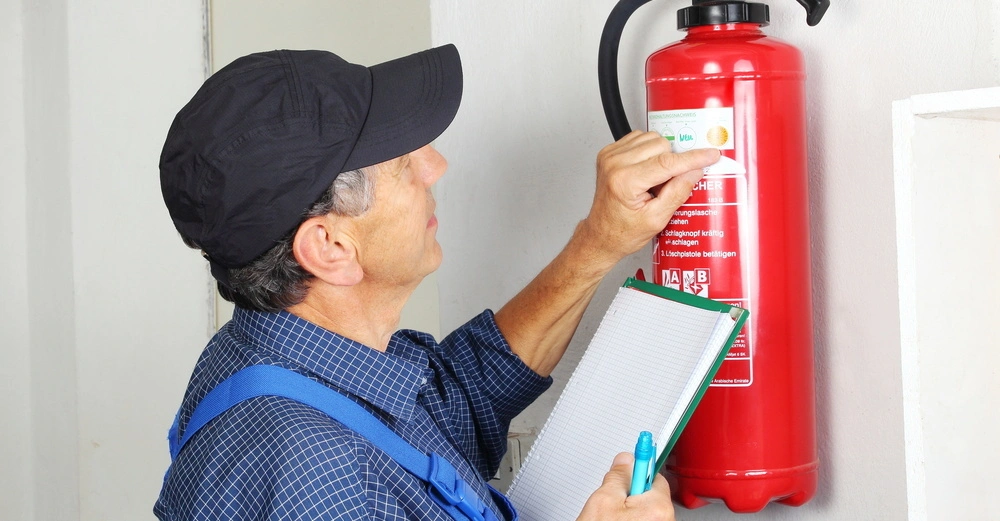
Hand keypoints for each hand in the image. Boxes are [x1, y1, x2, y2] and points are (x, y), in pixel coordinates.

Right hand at [576, 452, 675, 520]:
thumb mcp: (602, 500)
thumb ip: (617, 476)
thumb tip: (626, 459)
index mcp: (658, 508)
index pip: (653, 475)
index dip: (637, 469)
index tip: (642, 447)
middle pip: (650, 494)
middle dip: (631, 493)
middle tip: (612, 500)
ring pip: (645, 511)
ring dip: (629, 510)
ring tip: (610, 518)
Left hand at [578, 131, 719, 270]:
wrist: (600, 235)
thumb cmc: (622, 232)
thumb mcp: (656, 219)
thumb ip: (678, 192)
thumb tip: (695, 171)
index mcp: (625, 182)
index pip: (667, 162)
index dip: (693, 158)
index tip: (710, 155)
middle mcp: (614, 164)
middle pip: (661, 145)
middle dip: (672, 162)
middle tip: (666, 185)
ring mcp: (610, 156)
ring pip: (652, 138)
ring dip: (661, 156)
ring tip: (653, 180)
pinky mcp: (609, 152)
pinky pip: (640, 139)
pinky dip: (649, 152)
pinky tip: (646, 171)